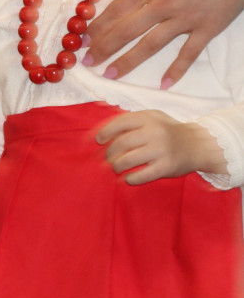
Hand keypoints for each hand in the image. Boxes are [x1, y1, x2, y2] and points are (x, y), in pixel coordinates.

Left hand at [85, 0, 243, 85]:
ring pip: (151, 44)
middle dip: (104, 47)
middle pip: (127, 30)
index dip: (98, 26)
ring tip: (111, 74)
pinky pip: (189, 52)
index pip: (116, 10)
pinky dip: (177, 69)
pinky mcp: (208, 27)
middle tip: (87, 62)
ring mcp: (185, 17)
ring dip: (128, 61)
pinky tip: (164, 84)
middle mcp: (163, 4)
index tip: (83, 39)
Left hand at [97, 110, 226, 184]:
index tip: (99, 141)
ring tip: (117, 168)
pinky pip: (141, 175)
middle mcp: (154, 132)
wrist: (199, 145)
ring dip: (116, 167)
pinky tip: (128, 178)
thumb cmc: (168, 131)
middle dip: (109, 153)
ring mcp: (161, 150)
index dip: (105, 133)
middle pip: (120, 144)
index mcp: (148, 118)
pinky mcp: (166, 167)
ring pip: (127, 160)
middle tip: (108, 158)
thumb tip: (99, 133)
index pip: (119, 123)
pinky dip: (130, 179)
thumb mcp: (152, 118)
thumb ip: (129, 122)